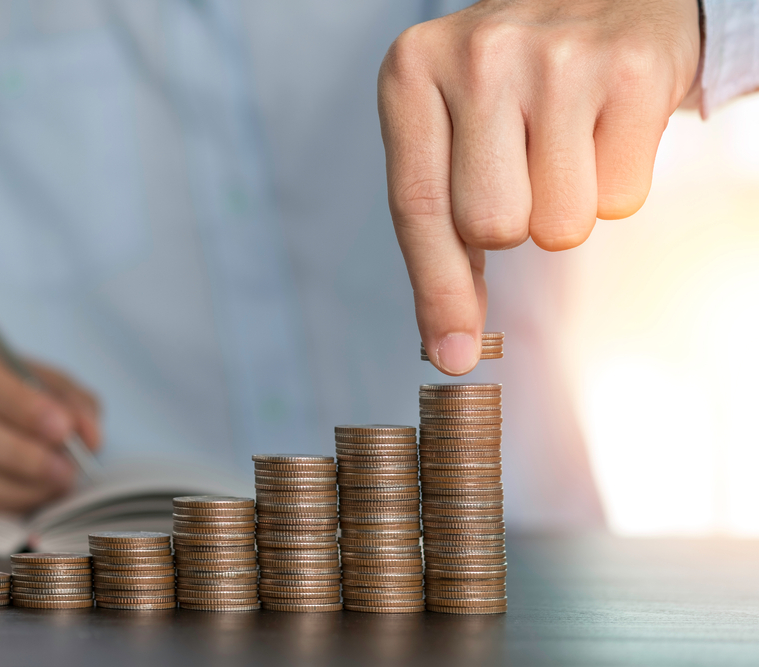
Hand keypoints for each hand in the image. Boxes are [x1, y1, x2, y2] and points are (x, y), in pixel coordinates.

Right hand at [0, 317, 101, 511]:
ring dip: (12, 482)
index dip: (14, 399)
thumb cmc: (7, 387)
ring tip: (57, 481)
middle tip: (65, 465)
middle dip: (13, 448)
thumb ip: (69, 399)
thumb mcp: (41, 379)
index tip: (60, 426)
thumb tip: (88, 435)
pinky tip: (33, 497)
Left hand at [378, 0, 699, 374]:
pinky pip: (621, 200)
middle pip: (492, 227)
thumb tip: (450, 346)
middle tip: (526, 166)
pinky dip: (617, 182)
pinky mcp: (629, 70)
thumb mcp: (450, 129)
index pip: (418, 206)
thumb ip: (439, 230)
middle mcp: (477, 56)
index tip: (451, 353)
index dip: (437, 291)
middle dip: (514, 221)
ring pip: (559, 225)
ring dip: (567, 205)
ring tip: (566, 141)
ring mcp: (556, 57)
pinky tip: (605, 127)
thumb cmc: (514, 80)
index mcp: (412, 71)